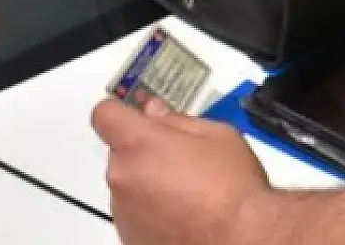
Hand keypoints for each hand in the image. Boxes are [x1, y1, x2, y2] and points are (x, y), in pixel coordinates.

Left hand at [91, 96, 270, 244]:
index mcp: (140, 144)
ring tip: (188, 189)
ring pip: (129, 184)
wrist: (239, 238)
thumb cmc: (232, 191)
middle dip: (145, 151)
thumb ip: (178, 120)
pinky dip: (153, 210)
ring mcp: (124, 211)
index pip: (105, 114)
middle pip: (121, 153)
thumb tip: (159, 114)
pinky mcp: (130, 237)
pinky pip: (135, 213)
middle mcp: (123, 177)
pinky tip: (184, 211)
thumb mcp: (217, 135)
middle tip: (180, 157)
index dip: (120, 112)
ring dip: (149, 182)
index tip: (132, 114)